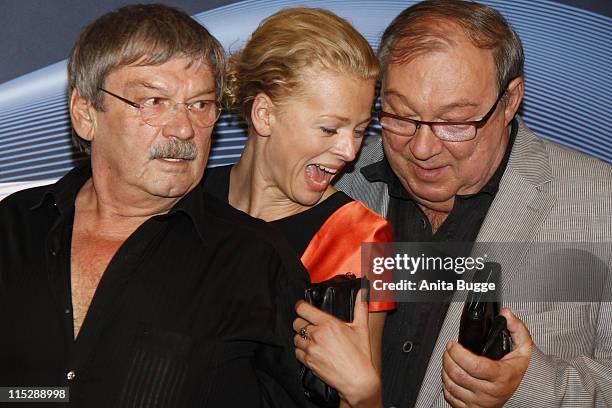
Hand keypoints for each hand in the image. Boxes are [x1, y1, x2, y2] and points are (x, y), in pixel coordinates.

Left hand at [293, 289, 381, 407]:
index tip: (302, 307)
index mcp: (328, 324)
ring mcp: (311, 350)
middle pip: (297, 323)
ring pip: (295, 338)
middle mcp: (317, 335)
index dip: (300, 306)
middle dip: (301, 322)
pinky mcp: (309, 362)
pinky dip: (301, 351)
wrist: (357, 380)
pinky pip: (297, 353)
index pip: (303, 309)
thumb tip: (363, 291)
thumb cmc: (360, 355)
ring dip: (301, 338)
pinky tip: (311, 351)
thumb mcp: (362, 328)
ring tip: (311, 339)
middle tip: (309, 325)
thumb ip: (360, 307)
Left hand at [442, 308, 533, 407]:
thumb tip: (506, 314)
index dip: (458, 353)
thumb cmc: (515, 371)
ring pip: (452, 385)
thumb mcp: (523, 349)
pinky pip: (450, 396)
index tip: (453, 344)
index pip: (474, 366)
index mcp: (501, 376)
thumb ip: (517, 329)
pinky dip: (446, 384)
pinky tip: (451, 375)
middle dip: (448, 358)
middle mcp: (490, 392)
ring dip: (445, 369)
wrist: (522, 396)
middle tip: (448, 349)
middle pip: (459, 374)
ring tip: (448, 360)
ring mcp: (480, 402)